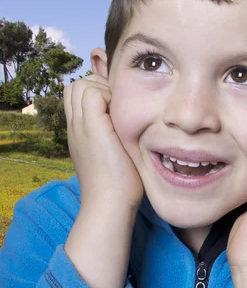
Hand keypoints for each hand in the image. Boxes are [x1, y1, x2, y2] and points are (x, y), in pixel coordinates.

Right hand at [64, 74, 144, 210]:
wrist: (109, 203)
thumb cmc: (118, 184)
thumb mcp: (112, 154)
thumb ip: (113, 136)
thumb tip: (130, 122)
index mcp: (79, 131)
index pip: (78, 94)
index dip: (97, 91)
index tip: (117, 106)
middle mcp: (75, 125)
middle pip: (76, 86)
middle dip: (98, 85)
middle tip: (118, 104)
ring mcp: (80, 125)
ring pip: (80, 84)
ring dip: (102, 88)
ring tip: (119, 109)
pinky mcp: (91, 127)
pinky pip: (92, 93)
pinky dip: (108, 95)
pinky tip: (123, 114)